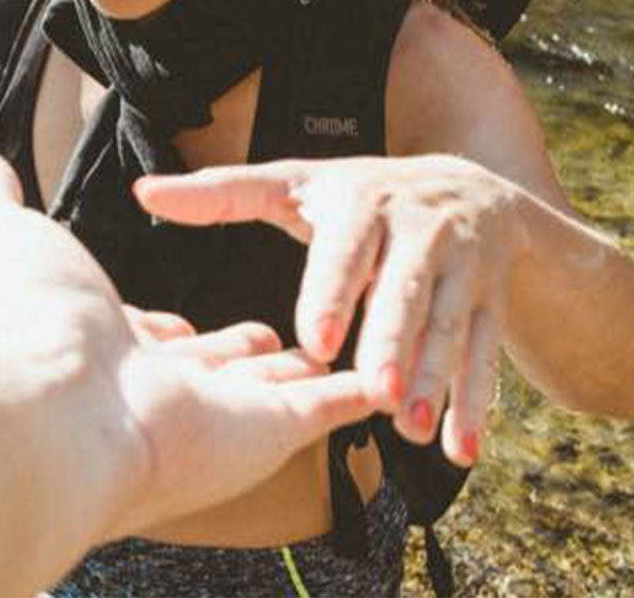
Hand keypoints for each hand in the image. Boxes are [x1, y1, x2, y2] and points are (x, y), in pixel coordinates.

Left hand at [0, 141, 374, 536]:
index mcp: (104, 346)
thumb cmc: (22, 316)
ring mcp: (219, 415)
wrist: (55, 406)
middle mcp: (160, 388)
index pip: (150, 338)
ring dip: (312, 372)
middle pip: (219, 369)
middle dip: (246, 356)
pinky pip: (330, 408)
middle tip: (287, 339)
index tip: (181, 322)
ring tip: (357, 358)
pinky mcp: (270, 429)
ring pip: (278, 390)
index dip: (170, 329)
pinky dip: (363, 395)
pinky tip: (392, 386)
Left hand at [134, 155, 533, 467]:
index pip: (347, 250)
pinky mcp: (490, 301)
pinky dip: (475, 402)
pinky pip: (485, 352)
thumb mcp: (295, 185)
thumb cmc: (361, 196)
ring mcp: (462, 266)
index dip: (332, 292)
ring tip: (413, 431)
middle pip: (405, 291)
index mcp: (362, 203)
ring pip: (449, 326)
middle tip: (372, 392)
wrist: (475, 189)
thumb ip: (221, 195)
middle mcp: (419, 230)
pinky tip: (460, 449)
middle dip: (393, 342)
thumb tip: (143, 192)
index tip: (312, 342)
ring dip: (435, 380)